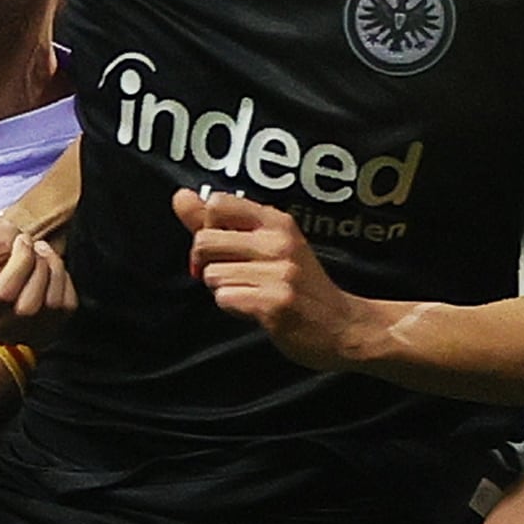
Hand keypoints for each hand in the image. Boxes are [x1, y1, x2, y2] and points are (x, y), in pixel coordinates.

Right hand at [0, 229, 76, 346]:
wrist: (7, 253)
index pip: (1, 295)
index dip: (21, 261)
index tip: (21, 240)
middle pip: (27, 307)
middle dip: (38, 265)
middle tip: (33, 246)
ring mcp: (18, 333)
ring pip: (49, 307)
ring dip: (53, 270)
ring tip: (42, 255)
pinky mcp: (45, 330)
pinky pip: (66, 308)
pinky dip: (63, 281)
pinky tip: (50, 270)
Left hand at [173, 189, 378, 369]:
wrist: (343, 326)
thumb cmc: (299, 285)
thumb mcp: (267, 244)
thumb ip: (220, 223)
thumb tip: (180, 197)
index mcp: (277, 222)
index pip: (218, 203)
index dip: (207, 227)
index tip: (222, 246)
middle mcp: (279, 242)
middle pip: (204, 240)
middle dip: (207, 264)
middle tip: (235, 276)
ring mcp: (279, 272)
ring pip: (211, 274)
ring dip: (223, 289)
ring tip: (252, 293)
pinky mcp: (274, 303)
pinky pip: (224, 299)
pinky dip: (233, 307)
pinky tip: (256, 309)